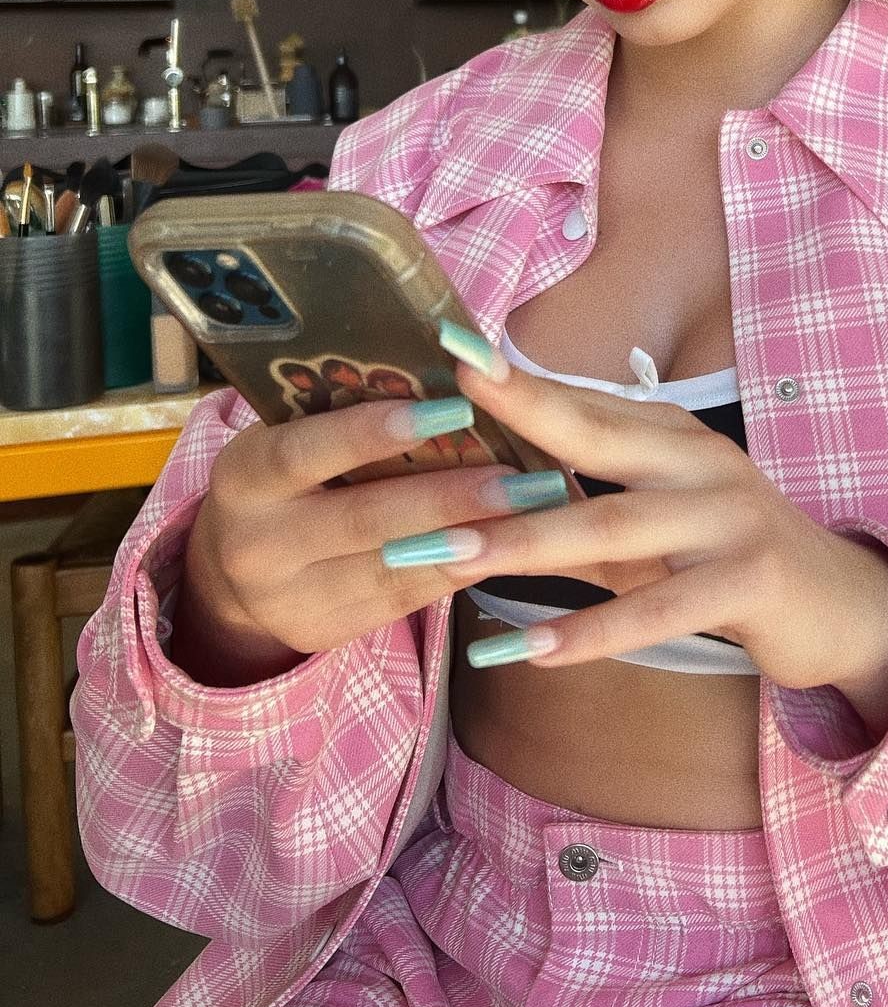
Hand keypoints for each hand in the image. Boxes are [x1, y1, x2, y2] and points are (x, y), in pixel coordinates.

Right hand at [184, 396, 551, 660]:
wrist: (237, 573)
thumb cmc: (292, 475)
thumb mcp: (296, 437)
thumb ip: (350, 414)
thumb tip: (451, 373)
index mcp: (245, 476)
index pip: (305, 452)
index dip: (373, 433)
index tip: (449, 410)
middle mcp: (256, 543)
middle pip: (361, 519)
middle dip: (446, 497)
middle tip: (517, 475)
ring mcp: (288, 598)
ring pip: (390, 569)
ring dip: (468, 539)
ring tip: (530, 510)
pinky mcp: (323, 632)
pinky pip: (402, 601)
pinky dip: (458, 570)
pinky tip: (506, 545)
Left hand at [447, 333, 887, 692]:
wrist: (841, 603)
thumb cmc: (728, 556)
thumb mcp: (663, 516)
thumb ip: (595, 495)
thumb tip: (492, 486)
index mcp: (675, 436)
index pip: (586, 402)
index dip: (520, 380)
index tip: (454, 349)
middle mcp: (702, 461)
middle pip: (595, 439)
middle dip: (514, 427)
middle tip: (432, 424)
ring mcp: (729, 518)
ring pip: (612, 526)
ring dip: (526, 543)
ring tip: (449, 556)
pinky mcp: (750, 580)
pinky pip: (658, 608)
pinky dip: (591, 630)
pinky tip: (530, 648)